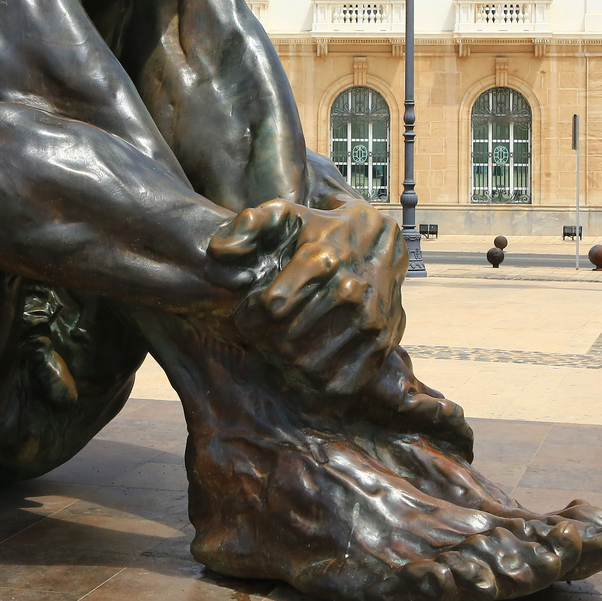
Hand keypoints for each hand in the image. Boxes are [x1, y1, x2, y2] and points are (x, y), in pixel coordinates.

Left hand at [207, 198, 406, 396]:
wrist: (381, 240)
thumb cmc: (321, 231)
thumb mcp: (284, 215)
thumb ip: (247, 226)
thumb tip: (219, 253)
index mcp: (321, 257)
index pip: (273, 306)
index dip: (250, 318)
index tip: (247, 316)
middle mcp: (350, 289)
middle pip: (288, 341)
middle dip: (266, 344)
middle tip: (262, 338)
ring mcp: (370, 319)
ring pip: (311, 366)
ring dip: (288, 367)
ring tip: (281, 352)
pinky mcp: (382, 342)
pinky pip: (341, 382)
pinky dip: (318, 385)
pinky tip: (306, 370)